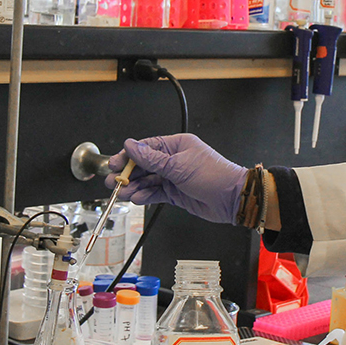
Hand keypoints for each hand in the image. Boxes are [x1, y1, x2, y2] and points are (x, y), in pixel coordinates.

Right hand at [105, 134, 245, 224]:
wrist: (231, 199)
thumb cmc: (214, 176)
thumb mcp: (179, 166)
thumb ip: (152, 159)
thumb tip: (131, 145)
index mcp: (177, 145)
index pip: (146, 147)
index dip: (129, 155)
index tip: (115, 163)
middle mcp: (174, 160)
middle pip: (144, 165)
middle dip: (128, 173)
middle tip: (113, 180)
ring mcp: (175, 177)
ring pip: (148, 180)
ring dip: (134, 186)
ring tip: (122, 192)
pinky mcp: (176, 193)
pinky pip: (155, 193)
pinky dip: (145, 195)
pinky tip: (136, 198)